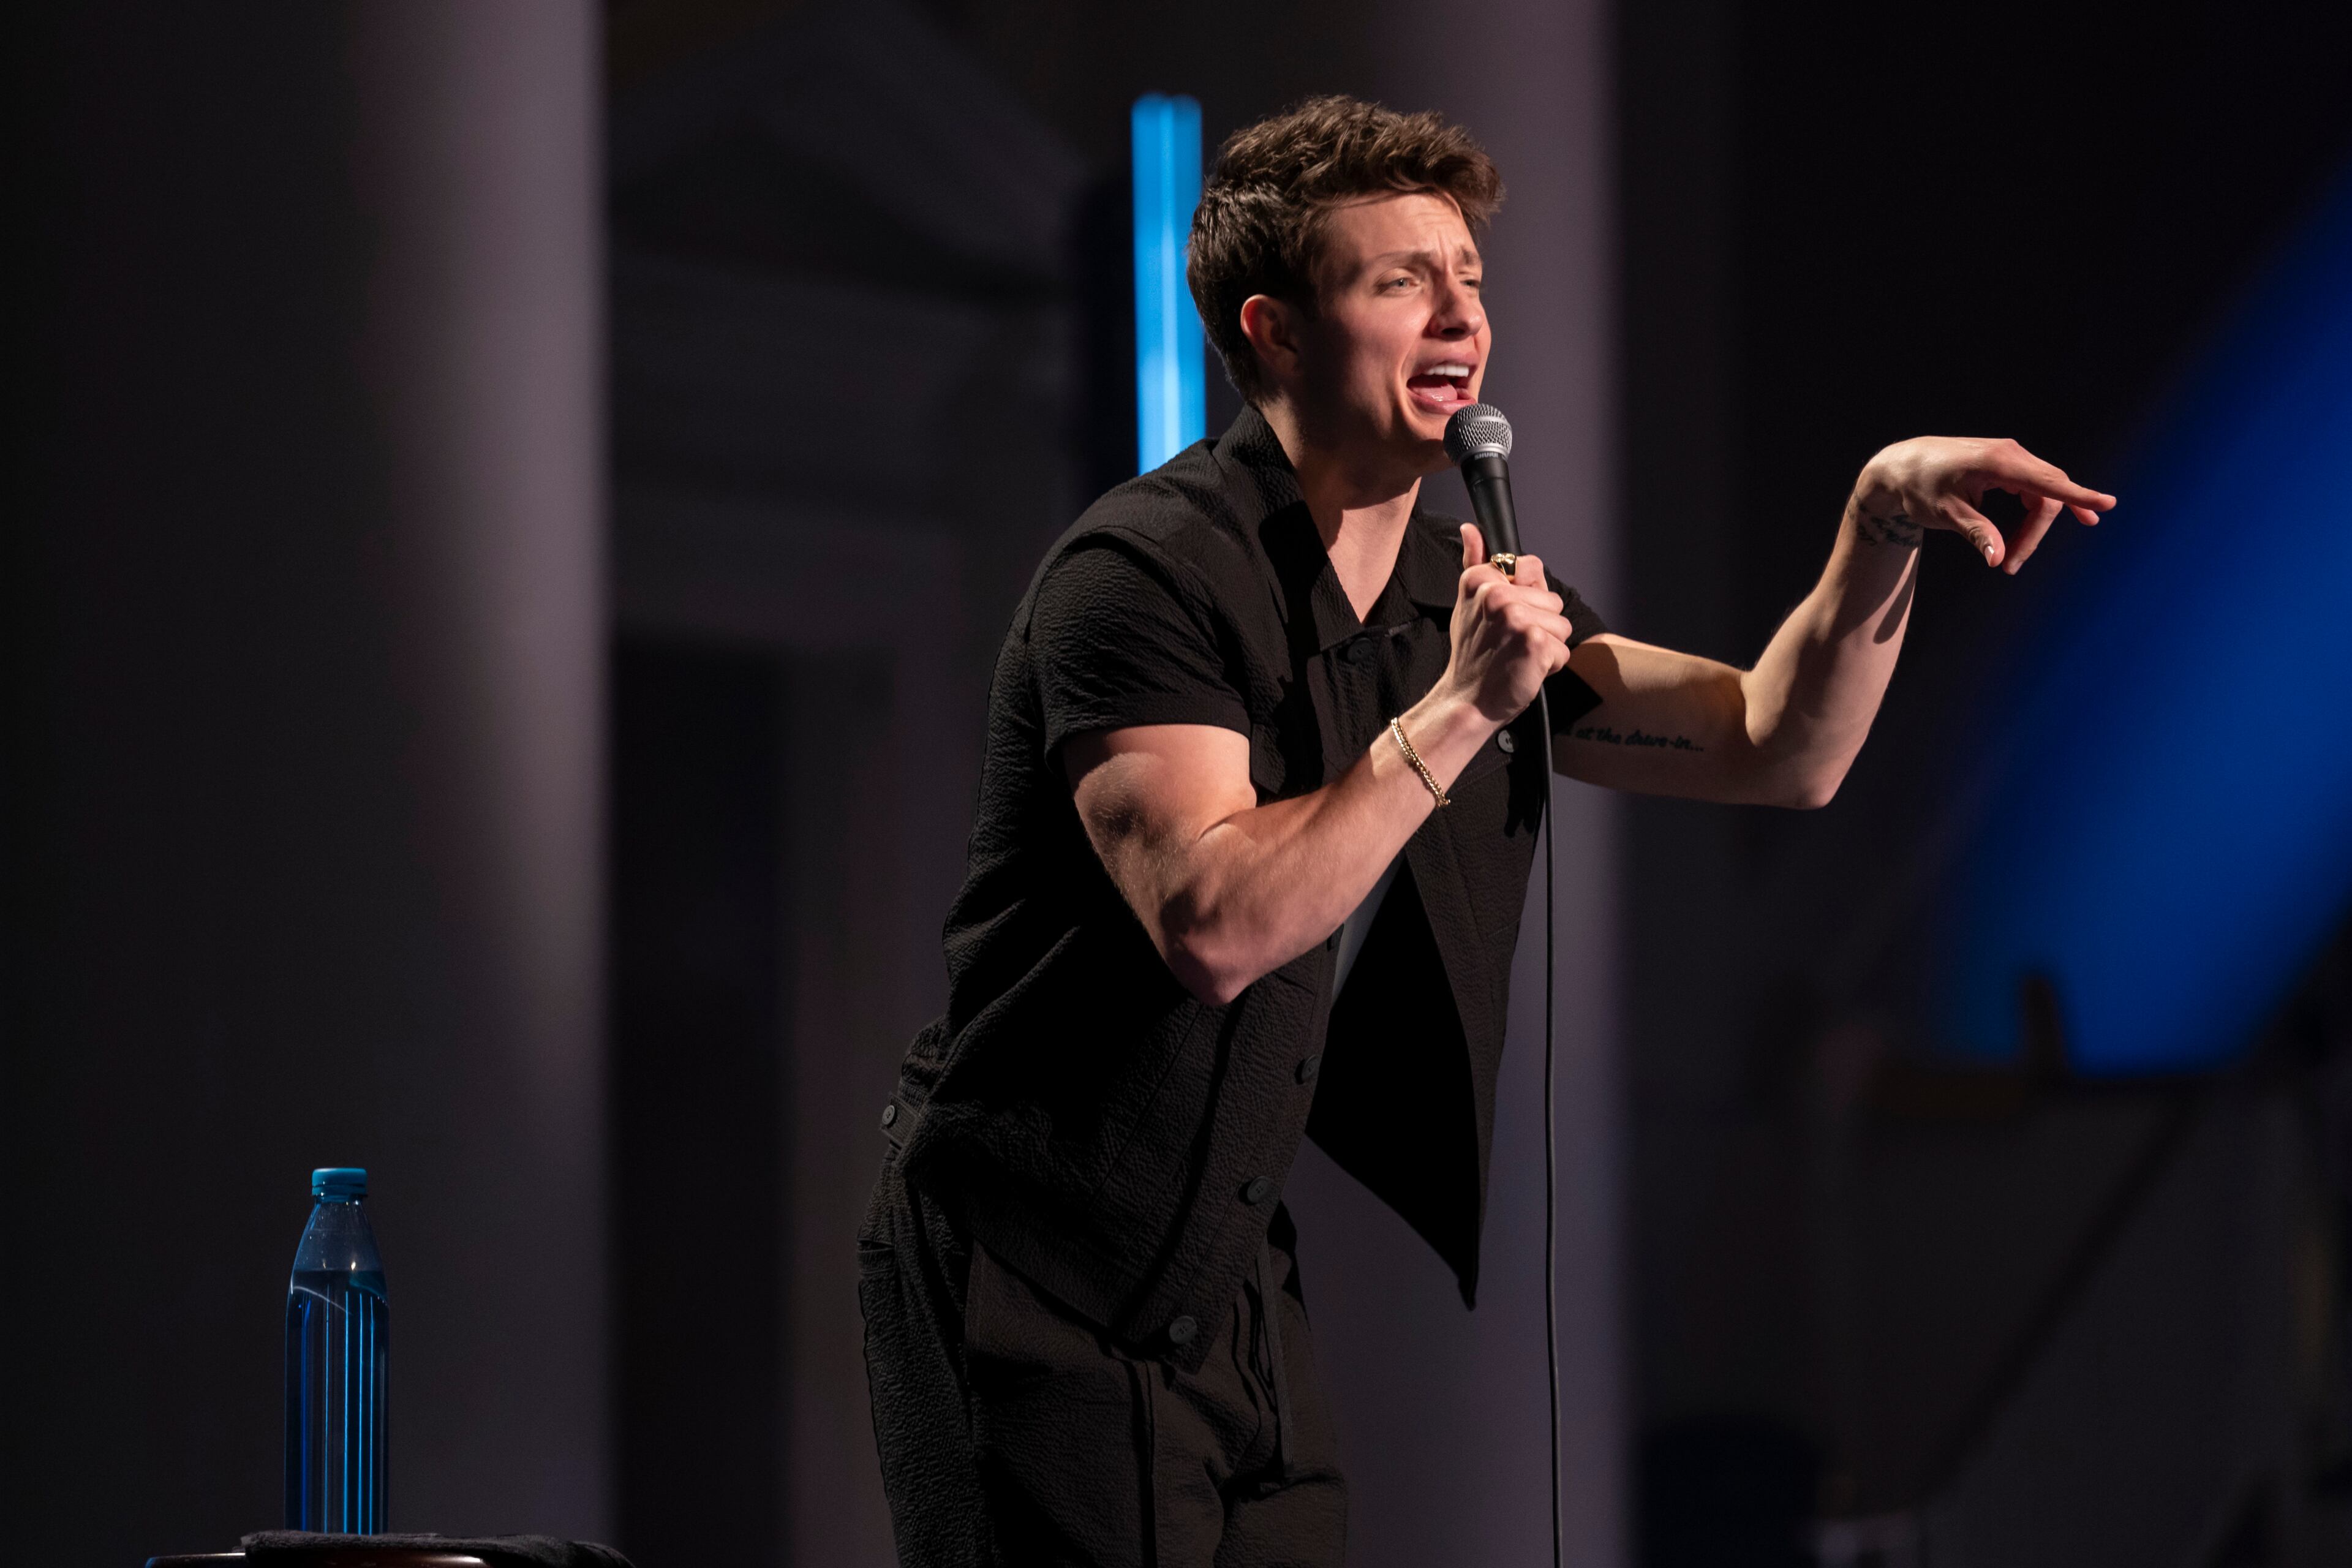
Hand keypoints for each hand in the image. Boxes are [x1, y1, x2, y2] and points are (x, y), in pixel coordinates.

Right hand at [1438, 524, 1573, 723]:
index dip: (1526, 599)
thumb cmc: (1473, 656)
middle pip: (1552, 601)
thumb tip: (1472, 529)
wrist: (1467, 700)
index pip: (1531, 569)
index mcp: (1480, 578)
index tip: (1503, 620)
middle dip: (1539, 625)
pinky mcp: (1534, 642)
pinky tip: (1525, 670)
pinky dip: (1550, 666)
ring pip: (1561, 626)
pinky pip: (1563, 650)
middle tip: (1510, 643)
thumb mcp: (1469, 603)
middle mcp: (1496, 594)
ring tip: (1517, 656)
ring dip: (1546, 647)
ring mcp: (1515, 617)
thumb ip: (1475, 562)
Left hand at [1852, 437, 2115, 574]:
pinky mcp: (2005, 464)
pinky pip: (2032, 487)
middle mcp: (2009, 454)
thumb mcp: (1944, 513)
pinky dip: (2034, 510)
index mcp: (1997, 462)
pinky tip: (2037, 529)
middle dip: (2037, 532)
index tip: (2107, 505)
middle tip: (2011, 565)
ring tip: (2011, 558)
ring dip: (2033, 527)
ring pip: (2041, 493)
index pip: (2048, 482)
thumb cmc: (1919, 486)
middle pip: (2047, 493)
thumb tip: (1998, 559)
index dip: (2079, 496)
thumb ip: (1976, 533)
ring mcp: (2009, 457)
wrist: (1901, 465)